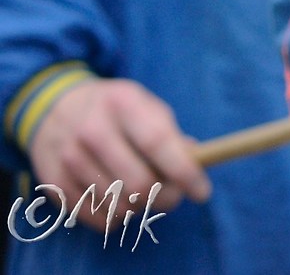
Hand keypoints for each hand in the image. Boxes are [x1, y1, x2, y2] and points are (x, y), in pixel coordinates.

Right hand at [27, 78, 208, 216]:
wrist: (56, 108)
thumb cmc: (117, 111)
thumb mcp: (146, 107)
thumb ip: (171, 136)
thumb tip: (193, 168)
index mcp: (123, 103)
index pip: (157, 143)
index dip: (183, 171)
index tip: (202, 192)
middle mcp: (92, 130)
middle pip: (138, 183)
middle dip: (165, 197)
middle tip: (172, 195)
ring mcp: (69, 158)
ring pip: (119, 206)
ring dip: (141, 208)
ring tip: (143, 193)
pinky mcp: (55, 183)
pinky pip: (97, 219)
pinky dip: (117, 218)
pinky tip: (119, 200)